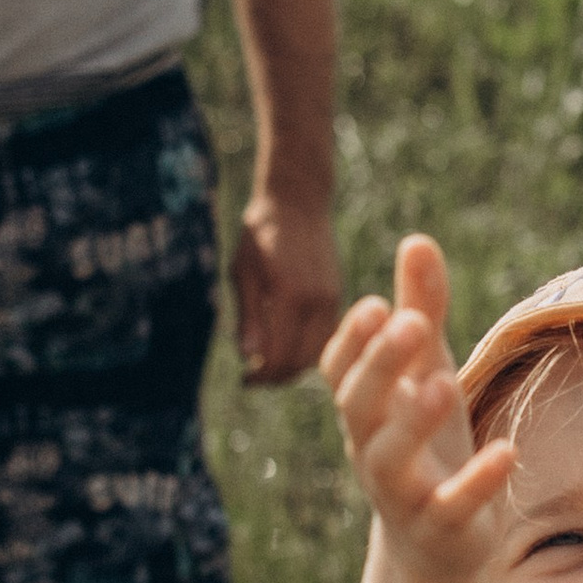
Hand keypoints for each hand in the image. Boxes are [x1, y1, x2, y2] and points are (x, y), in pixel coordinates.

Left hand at [234, 191, 344, 386]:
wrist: (298, 201)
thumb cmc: (261, 234)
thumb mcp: (243, 272)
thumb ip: (248, 316)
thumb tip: (250, 358)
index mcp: (291, 295)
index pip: (280, 355)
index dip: (261, 376)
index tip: (244, 380)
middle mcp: (318, 301)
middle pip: (301, 361)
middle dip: (277, 376)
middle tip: (254, 378)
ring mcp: (333, 299)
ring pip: (318, 354)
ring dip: (294, 367)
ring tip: (270, 365)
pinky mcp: (338, 297)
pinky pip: (326, 337)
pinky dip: (308, 350)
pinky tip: (288, 346)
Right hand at [321, 234, 515, 580]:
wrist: (434, 548)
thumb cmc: (427, 445)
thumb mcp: (429, 372)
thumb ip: (424, 309)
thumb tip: (416, 239)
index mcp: (367, 411)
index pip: (340, 373)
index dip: (353, 342)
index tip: (378, 304)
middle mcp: (372, 450)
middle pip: (358, 407)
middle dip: (380, 365)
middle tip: (410, 323)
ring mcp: (403, 493)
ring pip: (390, 459)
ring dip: (413, 421)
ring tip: (443, 383)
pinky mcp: (442, 527)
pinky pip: (450, 507)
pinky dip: (477, 483)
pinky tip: (507, 452)